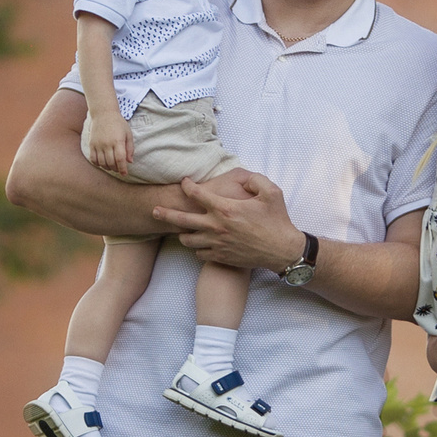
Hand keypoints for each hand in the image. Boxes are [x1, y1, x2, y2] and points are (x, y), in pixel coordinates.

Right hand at [84, 111, 134, 177]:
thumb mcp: (128, 134)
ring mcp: (98, 144)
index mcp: (118, 141)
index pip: (120, 159)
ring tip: (111, 166)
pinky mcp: (92, 144)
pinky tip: (102, 163)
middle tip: (119, 169)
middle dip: (116, 169)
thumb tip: (129, 162)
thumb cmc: (118, 123)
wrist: (103, 113)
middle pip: (111, 163)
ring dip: (107, 167)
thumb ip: (130, 148)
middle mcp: (107, 143)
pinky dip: (98, 164)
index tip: (125, 174)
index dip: (123, 169)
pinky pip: (93, 159)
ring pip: (102, 163)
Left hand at [153, 170, 297, 270]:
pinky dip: (197, 248)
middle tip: (153, 210)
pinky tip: (199, 244)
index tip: (184, 182)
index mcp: (225, 209)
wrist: (282, 251)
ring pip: (187, 240)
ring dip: (182, 233)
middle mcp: (216, 227)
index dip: (187, 186)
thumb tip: (243, 178)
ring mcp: (217, 244)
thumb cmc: (278, 221)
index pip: (197, 194)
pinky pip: (199, 254)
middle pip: (181, 220)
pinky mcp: (221, 257)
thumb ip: (255, 179)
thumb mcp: (272, 192)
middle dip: (165, 214)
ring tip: (179, 230)